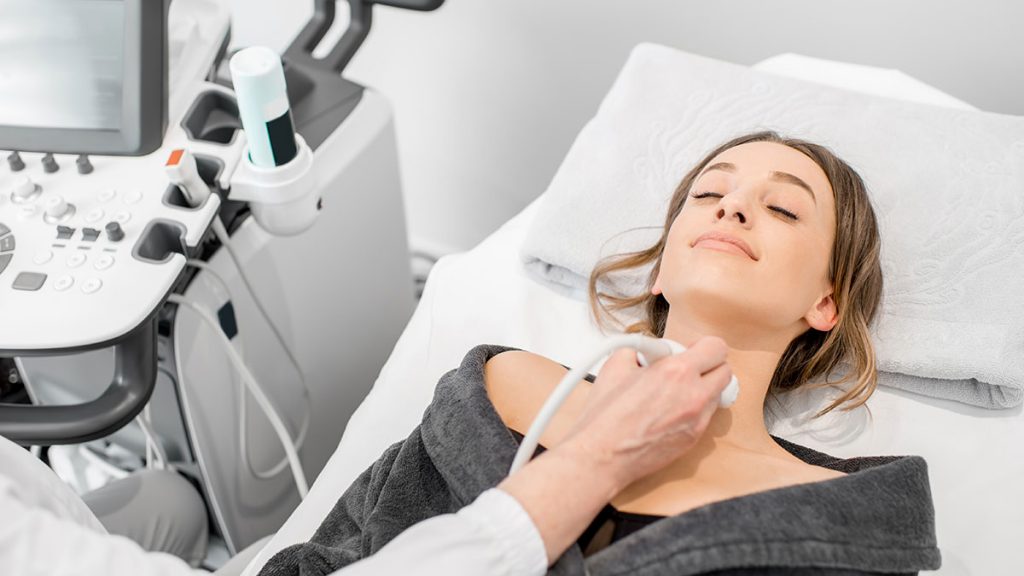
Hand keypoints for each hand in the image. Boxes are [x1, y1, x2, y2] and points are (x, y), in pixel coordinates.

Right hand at [559, 335, 732, 492]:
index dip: (703, 346)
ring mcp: (697, 420)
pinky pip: (705, 416)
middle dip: (709, 366)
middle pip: (726, 371)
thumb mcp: (616, 365)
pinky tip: (670, 411)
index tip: (690, 350)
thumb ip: (639, 350)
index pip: (717, 348)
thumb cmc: (605, 417)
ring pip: (717, 395)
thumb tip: (647, 351)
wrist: (602, 456)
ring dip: (703, 388)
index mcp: (676, 372)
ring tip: (676, 391)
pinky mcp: (694, 439)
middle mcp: (694, 395)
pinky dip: (694, 409)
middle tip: (688, 368)